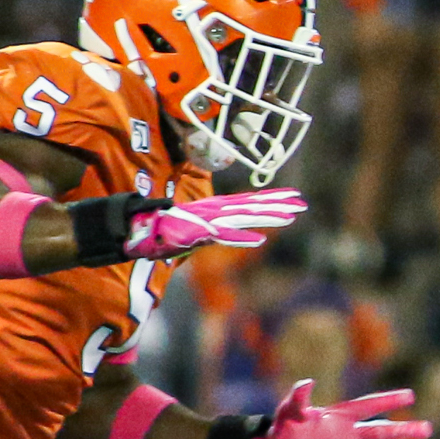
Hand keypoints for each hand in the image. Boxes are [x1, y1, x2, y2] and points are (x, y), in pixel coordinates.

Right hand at [125, 190, 306, 258]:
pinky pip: (224, 237)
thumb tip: (226, 233)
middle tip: (302, 202)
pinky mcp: (198, 233)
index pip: (248, 203)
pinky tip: (260, 241)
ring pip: (244, 218)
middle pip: (251, 207)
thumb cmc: (161, 230)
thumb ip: (211, 232)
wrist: (136, 229)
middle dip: (277, 204)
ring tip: (291, 216)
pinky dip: (241, 239)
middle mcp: (214, 212)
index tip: (292, 197)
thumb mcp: (193, 230)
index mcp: (214, 210)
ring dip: (267, 217)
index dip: (270, 200)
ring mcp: (207, 221)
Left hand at [247, 380, 431, 438]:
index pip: (369, 406)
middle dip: (404, 430)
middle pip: (382, 431)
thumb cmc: (280, 432)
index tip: (410, 396)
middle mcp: (350, 435)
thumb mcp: (288, 414)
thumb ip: (298, 399)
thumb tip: (306, 382)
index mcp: (339, 417)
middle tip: (427, 428)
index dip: (389, 401)